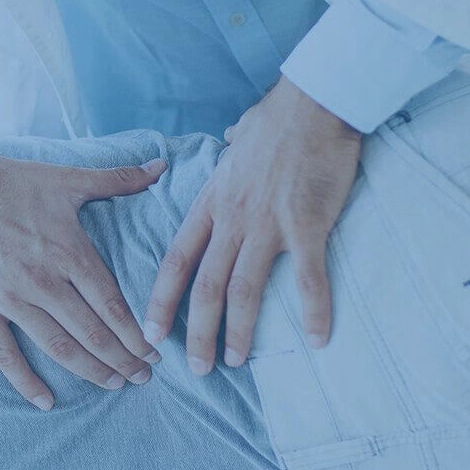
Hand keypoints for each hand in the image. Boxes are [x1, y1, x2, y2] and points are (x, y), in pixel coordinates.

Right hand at [0, 146, 166, 409]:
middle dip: (122, 359)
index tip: (154, 355)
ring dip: (89, 371)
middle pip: (93, 333)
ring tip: (113, 384)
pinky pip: (5, 353)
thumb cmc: (14, 183)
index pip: (112, 305)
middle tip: (142, 378)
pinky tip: (46, 401)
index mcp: (69, 252)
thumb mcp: (69, 179)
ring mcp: (11, 297)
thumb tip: (161, 165)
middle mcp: (44, 280)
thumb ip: (119, 178)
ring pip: (58, 347)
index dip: (136, 335)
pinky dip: (25, 381)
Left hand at [144, 76, 360, 372]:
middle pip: (205, 286)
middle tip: (197, 369)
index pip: (177, 259)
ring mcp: (268, 224)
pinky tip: (318, 339)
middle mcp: (233, 218)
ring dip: (240, 331)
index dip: (161, 300)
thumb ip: (231, 149)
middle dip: (197, 332)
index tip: (151, 332)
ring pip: (244, 290)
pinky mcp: (306, 225)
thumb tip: (230, 138)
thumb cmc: (280, 117)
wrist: (314, 101)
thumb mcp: (241, 137)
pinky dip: (313, 311)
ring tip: (237, 362)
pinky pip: (308, 278)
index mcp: (213, 201)